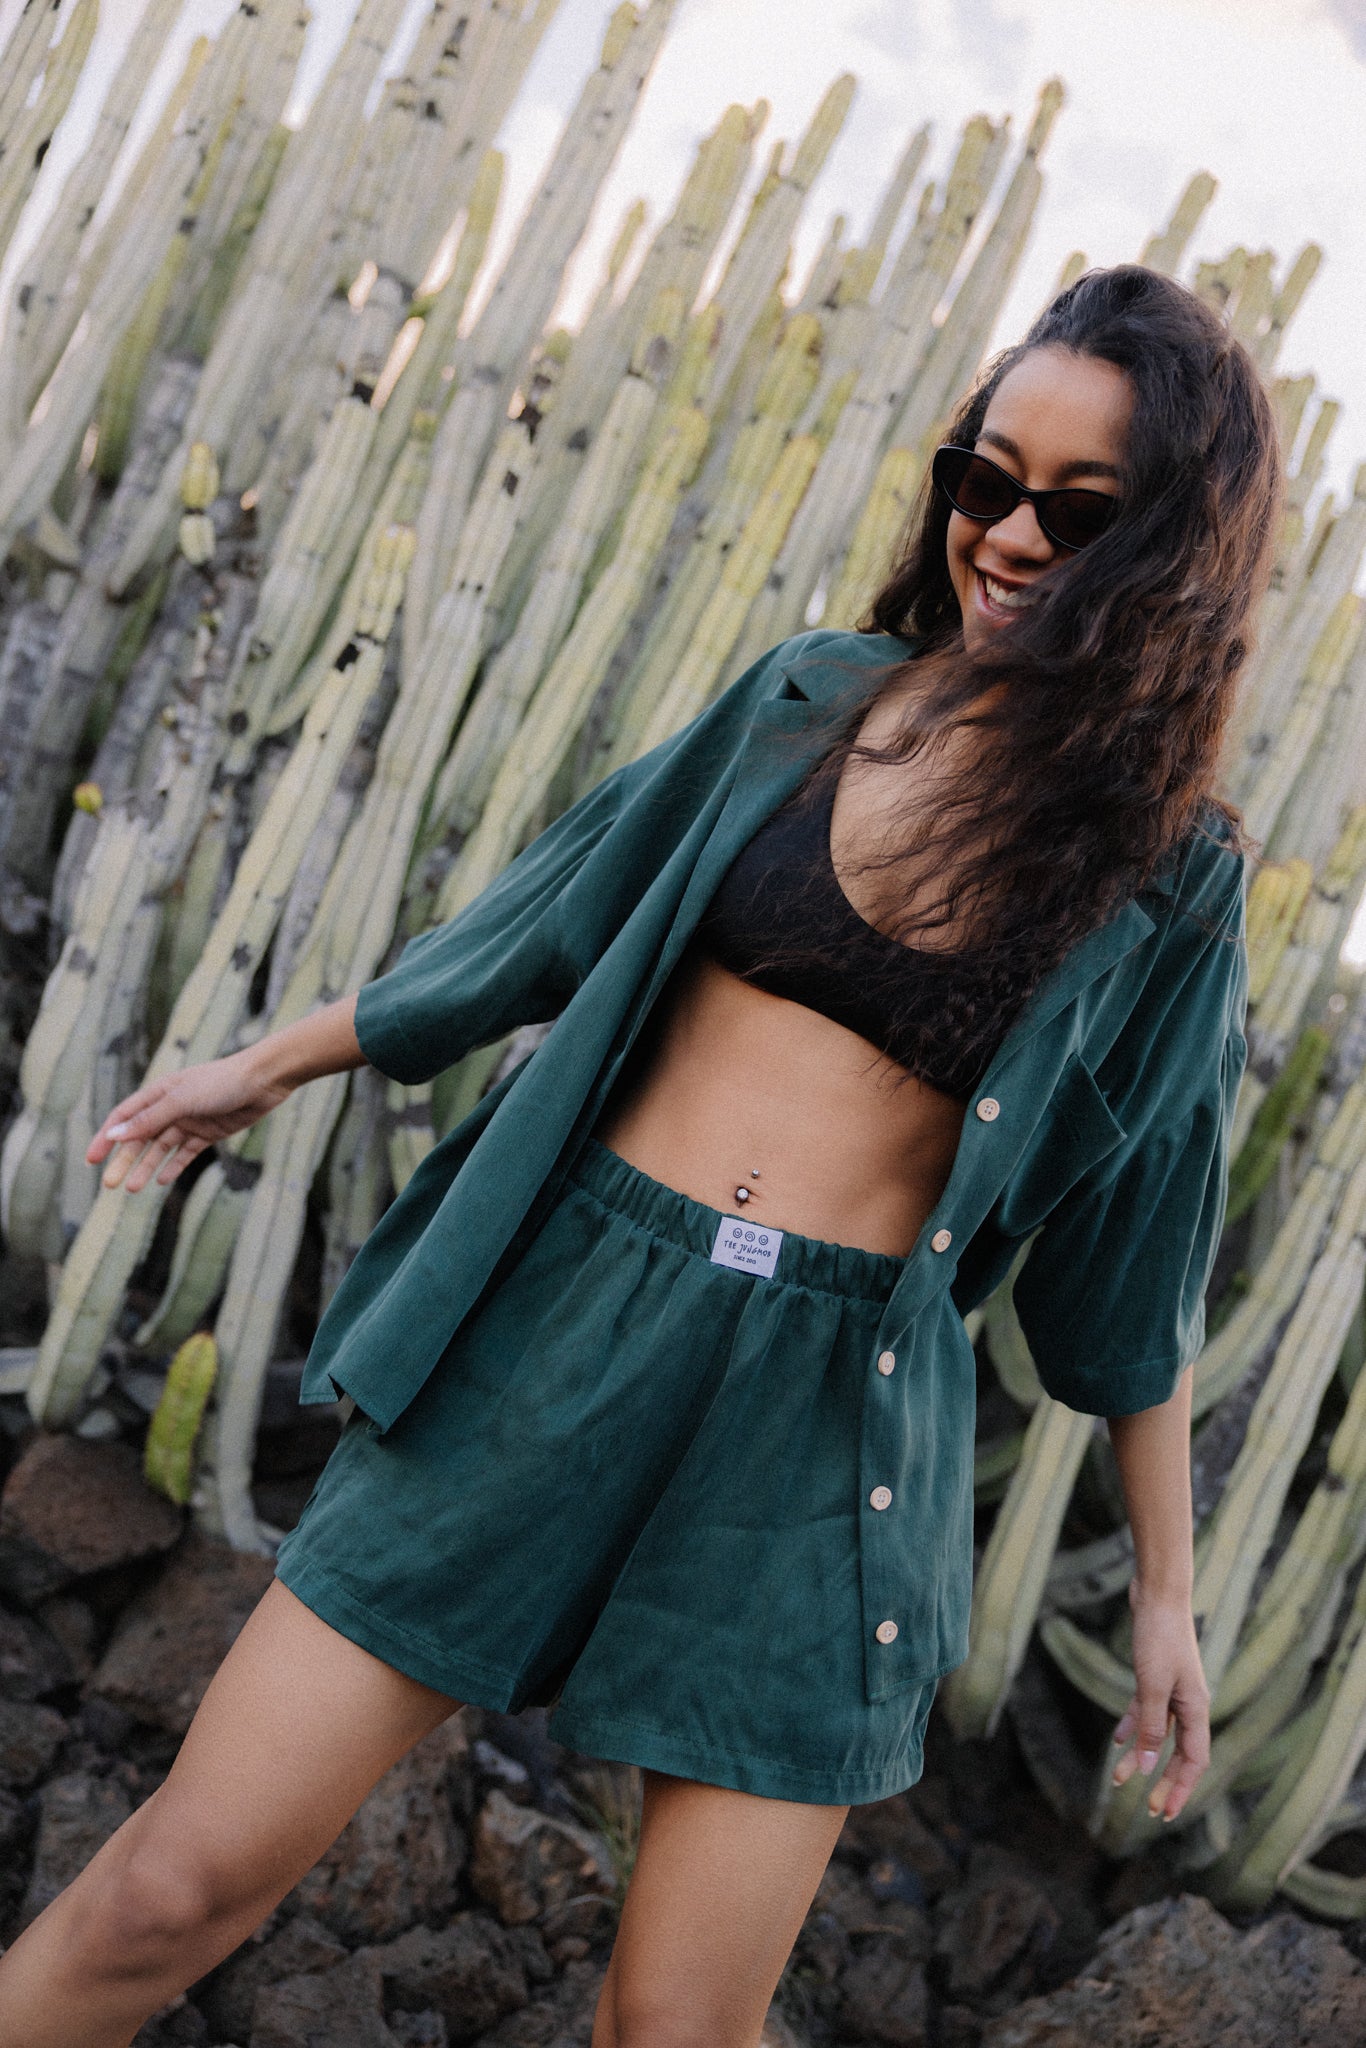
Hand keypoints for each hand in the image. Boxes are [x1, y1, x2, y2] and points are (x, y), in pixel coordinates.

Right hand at [86, 1048, 294, 1193]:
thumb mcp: (181, 1101)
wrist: (263, 1080)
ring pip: (161, 1149)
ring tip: (133, 1188)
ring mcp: (190, 1121)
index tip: (92, 1161)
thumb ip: (149, 1119)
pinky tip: (161, 1181)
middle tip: (110, 1185)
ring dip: (146, 1167)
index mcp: (158, 1093)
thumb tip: (115, 1135)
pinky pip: (186, 1153)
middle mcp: (171, 1107)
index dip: (106, 1138)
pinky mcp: (209, 1132)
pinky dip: (174, 1166)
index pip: (124, 1118)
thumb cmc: (221, 1082)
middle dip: (124, 1160)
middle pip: (140, 1138)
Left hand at [1110, 1585, 1209, 1823]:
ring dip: (1141, 1758)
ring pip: (1157, 1735)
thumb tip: (1149, 1768)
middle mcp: (1188, 1704)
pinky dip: (1132, 1727)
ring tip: (1119, 1782)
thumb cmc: (1159, 1638)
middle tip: (1148, 1811)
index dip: (1181, 1789)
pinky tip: (1117, 1743)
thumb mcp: (1153, 1686)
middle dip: (1164, 1783)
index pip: (1194, 1761)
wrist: (1157, 1595)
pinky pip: (1144, 1712)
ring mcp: (1171, 1691)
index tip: (1165, 1813)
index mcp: (1196, 1709)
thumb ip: (1152, 1727)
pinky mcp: (1154, 1676)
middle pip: (1178, 1754)